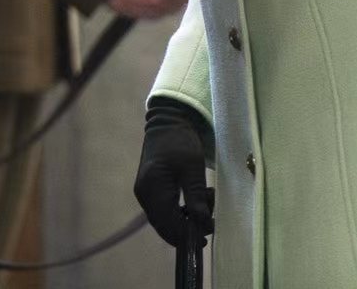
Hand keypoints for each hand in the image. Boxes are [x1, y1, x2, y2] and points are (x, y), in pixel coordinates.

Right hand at [134, 100, 214, 247]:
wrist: (167, 121)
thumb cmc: (180, 141)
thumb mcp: (193, 168)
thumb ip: (196, 198)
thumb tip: (203, 225)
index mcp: (152, 189)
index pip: (169, 226)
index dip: (189, 234)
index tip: (210, 229)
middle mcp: (144, 195)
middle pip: (166, 227)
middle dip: (190, 225)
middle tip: (212, 213)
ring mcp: (145, 193)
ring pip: (167, 220)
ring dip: (188, 216)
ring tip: (207, 198)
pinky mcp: (150, 191)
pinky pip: (165, 210)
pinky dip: (182, 209)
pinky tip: (196, 197)